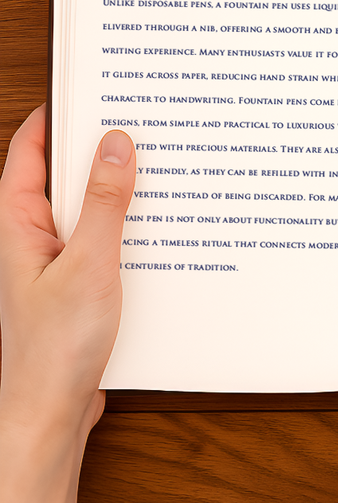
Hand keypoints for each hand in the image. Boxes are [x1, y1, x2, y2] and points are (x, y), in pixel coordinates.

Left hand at [0, 104, 135, 435]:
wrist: (49, 412)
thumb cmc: (52, 349)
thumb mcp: (87, 265)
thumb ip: (103, 203)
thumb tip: (115, 146)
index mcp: (16, 224)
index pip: (29, 151)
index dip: (56, 116)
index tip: (91, 90)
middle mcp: (32, 237)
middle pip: (61, 174)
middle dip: (96, 149)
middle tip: (137, 126)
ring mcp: (55, 260)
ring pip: (86, 207)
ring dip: (116, 190)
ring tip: (154, 173)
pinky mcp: (78, 282)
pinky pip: (103, 238)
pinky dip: (127, 225)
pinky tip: (156, 228)